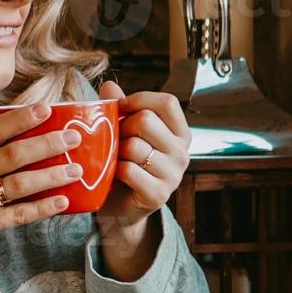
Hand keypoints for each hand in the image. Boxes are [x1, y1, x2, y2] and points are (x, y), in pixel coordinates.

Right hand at [0, 103, 84, 256]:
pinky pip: (17, 215)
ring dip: (51, 176)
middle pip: (13, 154)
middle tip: (74, 138)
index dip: (21, 118)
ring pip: (20, 184)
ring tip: (75, 170)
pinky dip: (42, 208)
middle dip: (47, 144)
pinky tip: (62, 202)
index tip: (46, 109)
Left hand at [95, 81, 191, 229]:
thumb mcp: (124, 133)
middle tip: (114, 139)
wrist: (122, 207)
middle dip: (122, 127)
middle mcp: (182, 152)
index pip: (167, 102)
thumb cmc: (125, 163)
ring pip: (135, 146)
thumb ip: (119, 108)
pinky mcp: (158, 194)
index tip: (120, 108)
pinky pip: (129, 170)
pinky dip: (114, 171)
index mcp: (179, 133)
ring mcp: (173, 175)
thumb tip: (109, 85)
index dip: (139, 99)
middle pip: (146, 120)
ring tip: (114, 159)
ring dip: (116, 152)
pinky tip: (114, 176)